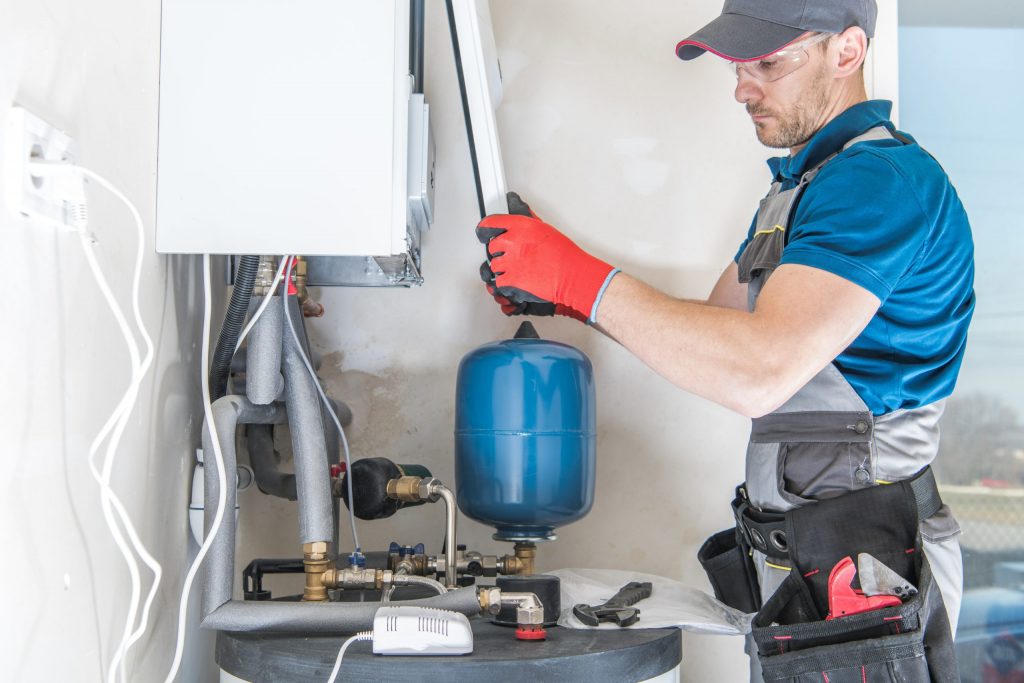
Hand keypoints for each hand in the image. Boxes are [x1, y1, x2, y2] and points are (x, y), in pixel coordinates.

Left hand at [476, 192, 617, 322]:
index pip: (491, 223)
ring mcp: (510, 261)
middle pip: (492, 247)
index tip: (482, 232)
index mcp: (520, 226)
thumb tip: (519, 208)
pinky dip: (506, 283)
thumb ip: (527, 222)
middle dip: (500, 253)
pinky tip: (518, 280)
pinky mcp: (511, 279)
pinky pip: (499, 281)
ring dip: (503, 269)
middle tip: (513, 257)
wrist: (571, 275)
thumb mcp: (545, 229)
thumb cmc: (564, 254)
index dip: (484, 229)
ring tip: (519, 270)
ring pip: (495, 266)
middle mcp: (512, 242)